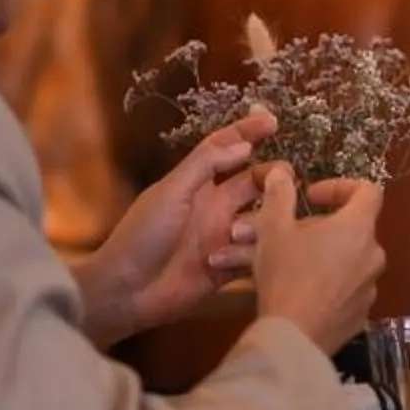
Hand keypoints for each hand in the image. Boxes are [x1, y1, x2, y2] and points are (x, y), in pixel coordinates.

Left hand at [76, 106, 276, 349]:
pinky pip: (255, 253)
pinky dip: (253, 252)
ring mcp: (222, 235)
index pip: (226, 148)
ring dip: (259, 220)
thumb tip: (245, 145)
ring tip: (236, 232)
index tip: (273, 120)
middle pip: (253, 180)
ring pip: (261, 216)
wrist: (127, 290)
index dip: (247, 131)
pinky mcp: (228, 266)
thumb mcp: (171, 192)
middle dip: (271, 175)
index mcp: (196, 183)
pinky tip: (231, 258)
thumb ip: (206, 165)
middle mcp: (214, 206)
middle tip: (283, 178)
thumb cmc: (142, 235)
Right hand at [252, 162, 385, 356]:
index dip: (340, 187)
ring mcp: (371, 287)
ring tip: (291, 263)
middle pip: (354, 228)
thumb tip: (281, 171)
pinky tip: (301, 292)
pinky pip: (348, 288)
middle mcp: (373, 255)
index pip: (368, 191)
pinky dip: (329, 283)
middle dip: (322, 225)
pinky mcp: (362, 314)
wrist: (293, 337)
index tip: (312, 197)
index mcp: (358, 228)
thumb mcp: (273, 229)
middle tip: (289, 235)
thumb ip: (279, 194)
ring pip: (350, 259)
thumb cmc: (285, 275)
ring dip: (324, 254)